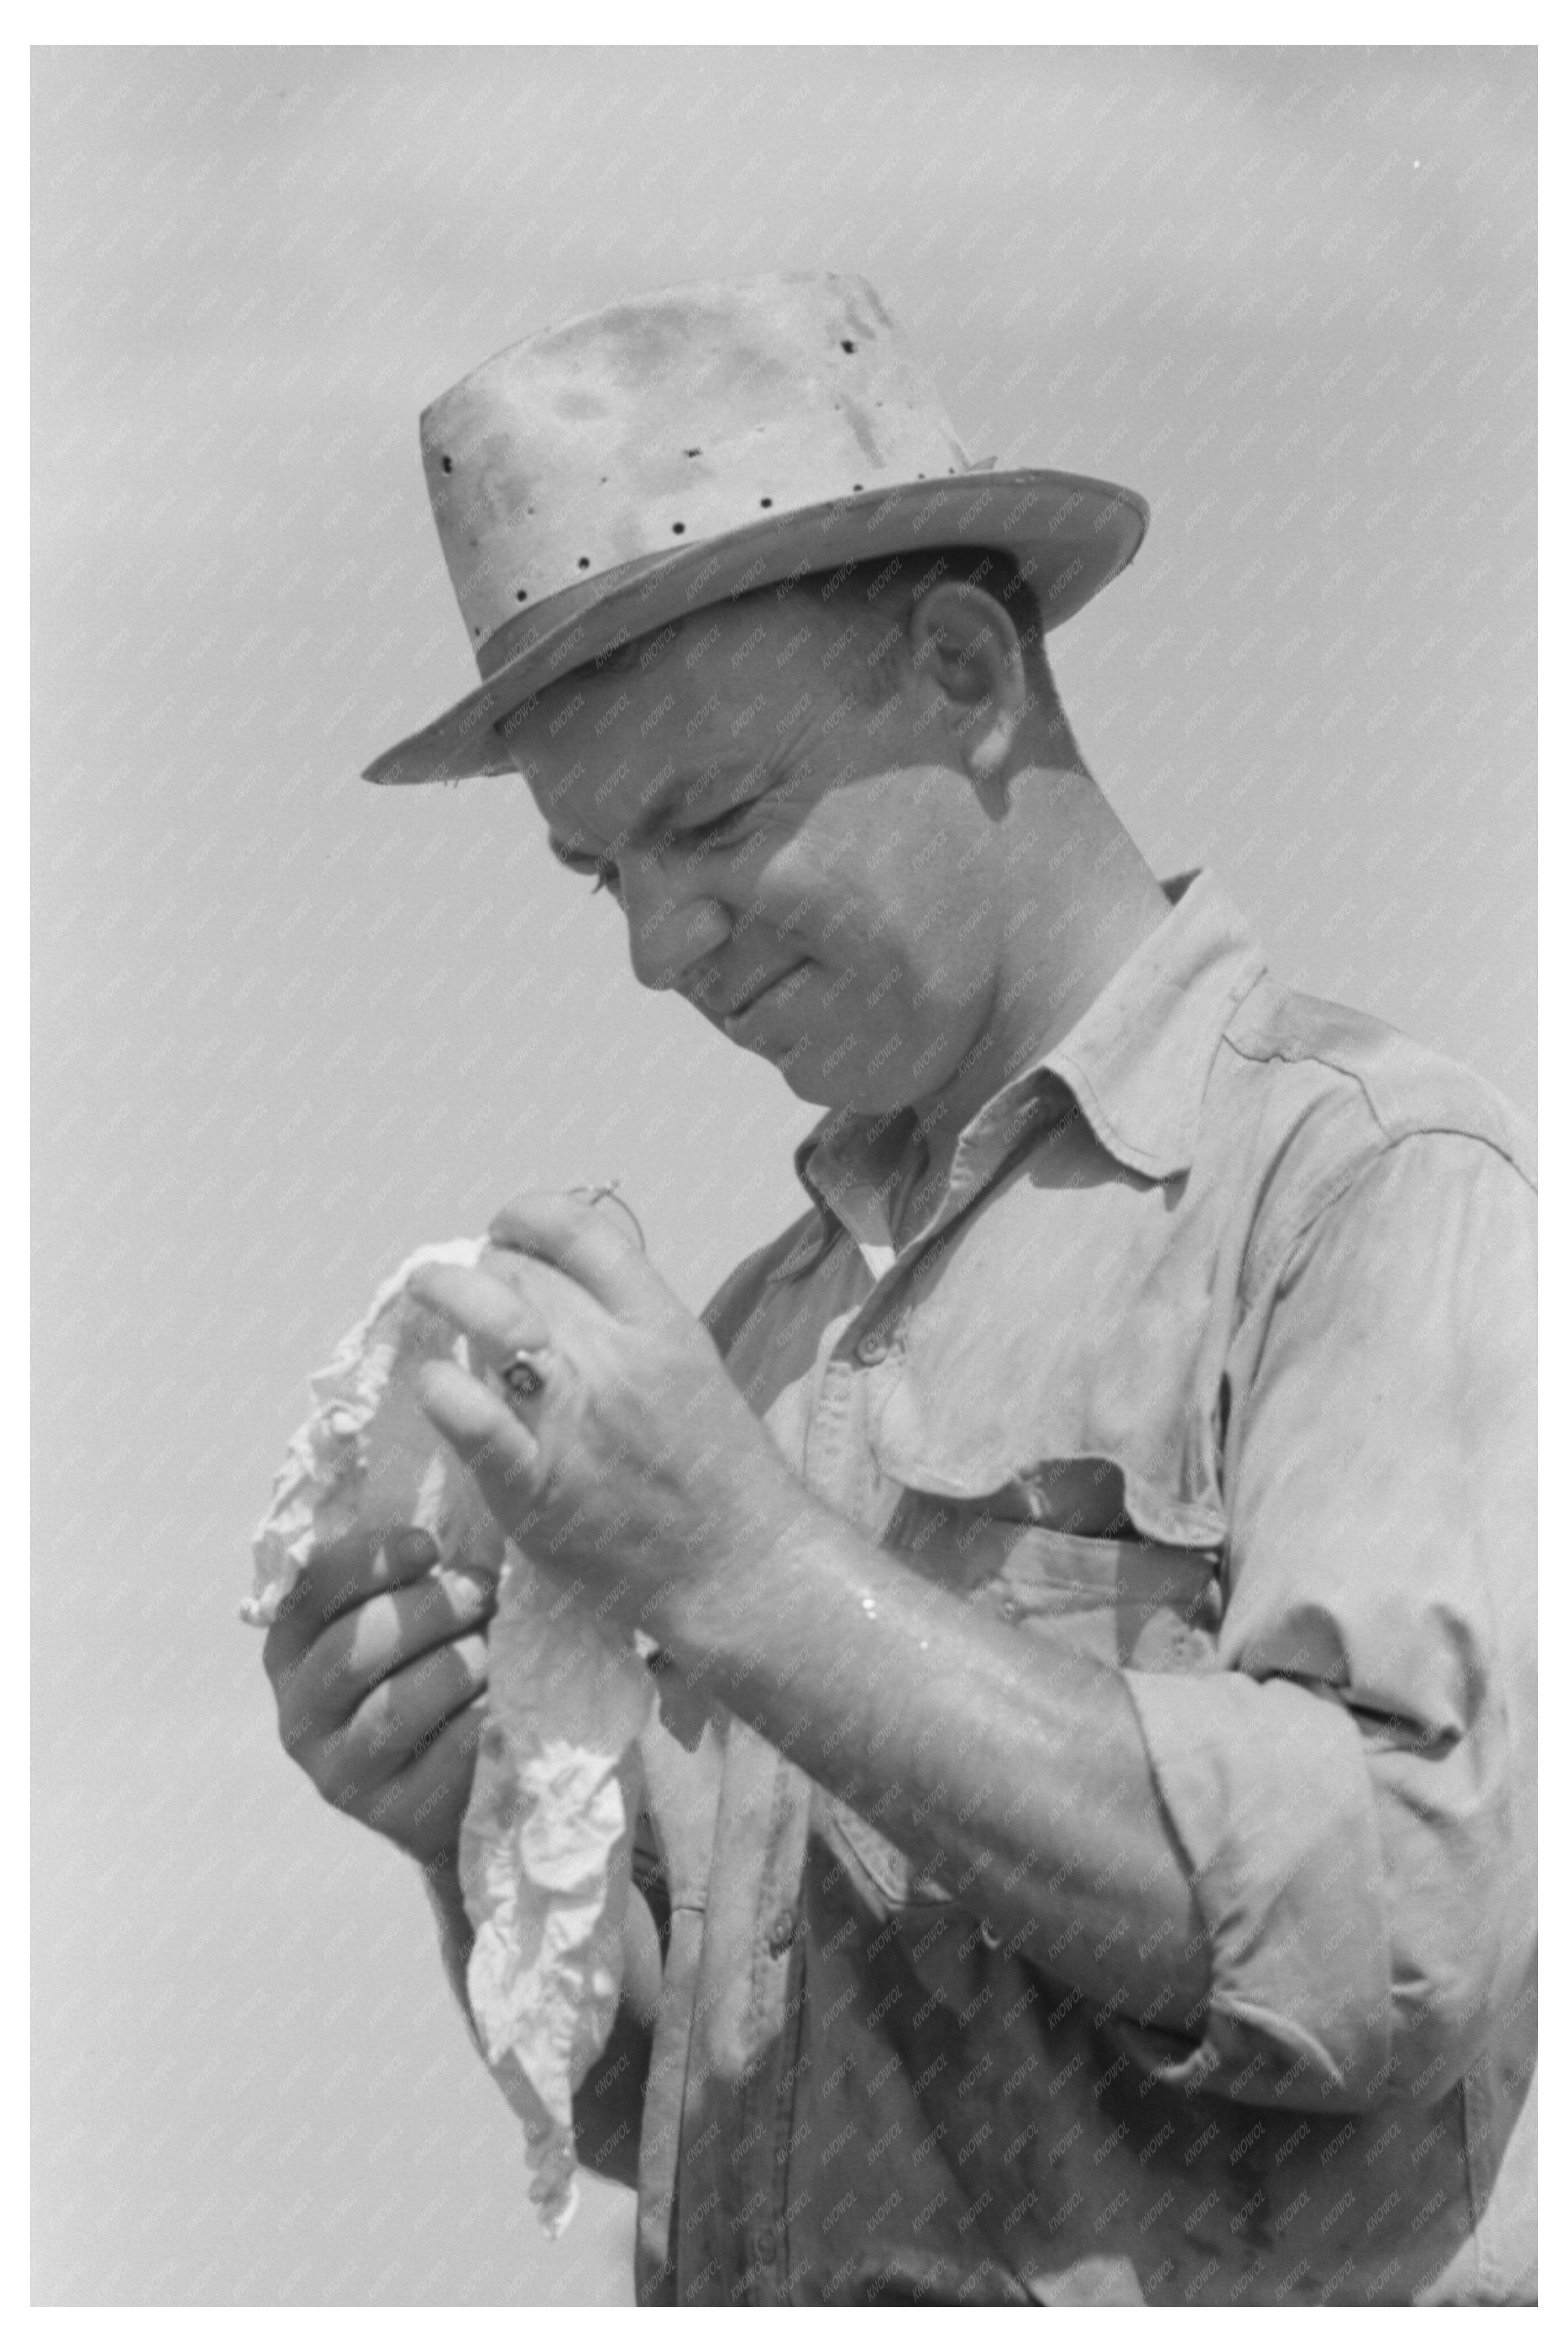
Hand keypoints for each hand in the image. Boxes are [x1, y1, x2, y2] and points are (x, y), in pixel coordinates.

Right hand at [261, 1524, 499, 1874]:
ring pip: (395, 1708)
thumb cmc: (443, 1658)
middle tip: (482, 1593)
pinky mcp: (393, 1818)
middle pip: (354, 1649)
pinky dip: (484, 1722)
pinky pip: (444, 1760)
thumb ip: (409, 1561)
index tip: (429, 1546)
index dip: (372, 1560)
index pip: (314, 1587)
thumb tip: (451, 1459)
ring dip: (459, 1666)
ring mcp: (341, 1772)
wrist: (469, 1775)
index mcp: (294, 1642)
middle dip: (428, 1612)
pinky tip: (506, 1702)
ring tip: (495, 1650)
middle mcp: (300, 1710)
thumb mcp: (414, 1608)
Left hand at [407, 1194, 796, 1635]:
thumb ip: (629, 1323)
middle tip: (472, 1292)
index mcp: (660, 1325)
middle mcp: (614, 1358)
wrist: (740, 1565)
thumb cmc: (717, 1473)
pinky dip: (443, 1391)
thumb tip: (555, 1286)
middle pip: (519, 1272)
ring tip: (431, 1308)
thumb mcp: (689, 1367)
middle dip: (484, 1270)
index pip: (579, 1232)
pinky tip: (435, 1384)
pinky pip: (472, 1420)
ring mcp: (572, 1419)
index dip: (526, 1215)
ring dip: (448, 1303)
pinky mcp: (534, 1485)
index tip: (505, 1227)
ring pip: (487, 1321)